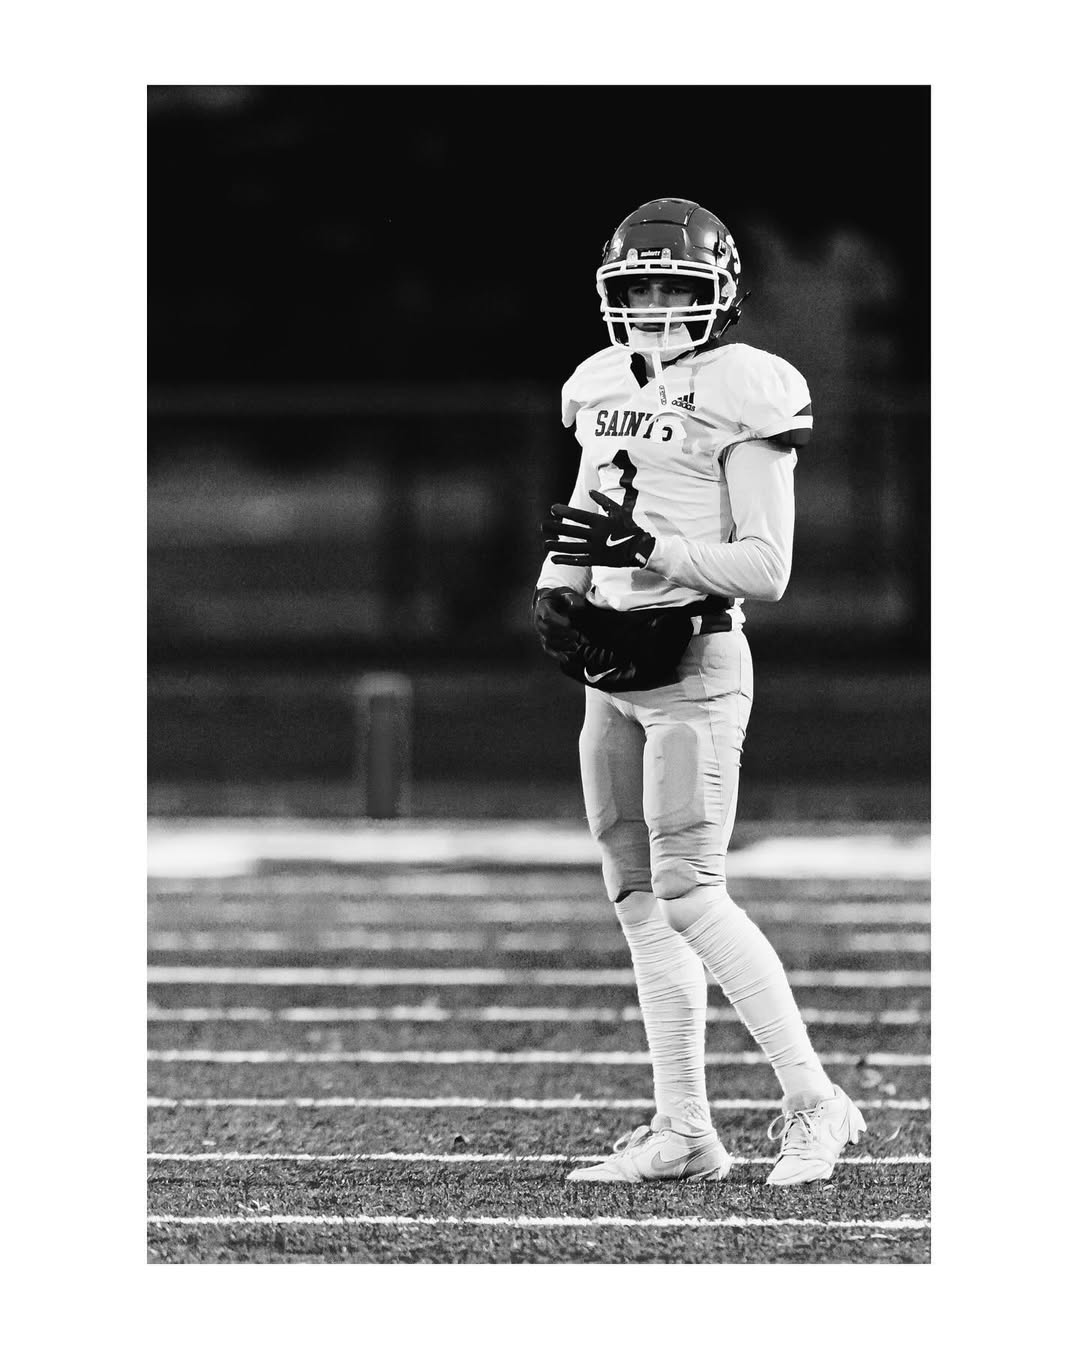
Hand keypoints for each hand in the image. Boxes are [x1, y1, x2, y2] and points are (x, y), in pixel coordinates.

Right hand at [532, 587, 586, 655]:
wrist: (552, 603)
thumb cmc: (559, 598)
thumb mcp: (564, 593)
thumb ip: (570, 598)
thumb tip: (575, 605)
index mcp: (542, 608)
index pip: (548, 616)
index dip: (559, 621)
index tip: (569, 622)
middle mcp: (539, 621)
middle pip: (548, 631)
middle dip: (563, 634)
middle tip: (576, 634)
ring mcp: (541, 632)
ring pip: (549, 641)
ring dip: (563, 644)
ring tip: (576, 644)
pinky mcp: (545, 640)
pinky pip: (549, 649)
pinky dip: (557, 655)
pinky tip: (567, 659)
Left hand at [541, 490, 655, 567]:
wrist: (640, 549)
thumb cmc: (628, 527)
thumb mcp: (618, 511)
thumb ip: (604, 501)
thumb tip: (590, 492)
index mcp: (601, 522)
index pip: (579, 516)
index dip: (564, 512)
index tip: (552, 509)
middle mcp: (597, 536)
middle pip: (571, 532)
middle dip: (555, 528)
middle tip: (542, 526)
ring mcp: (596, 549)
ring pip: (572, 548)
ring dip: (557, 546)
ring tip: (544, 544)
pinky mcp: (596, 560)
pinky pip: (578, 560)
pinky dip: (565, 560)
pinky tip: (553, 558)